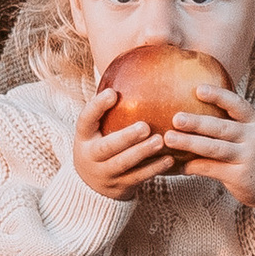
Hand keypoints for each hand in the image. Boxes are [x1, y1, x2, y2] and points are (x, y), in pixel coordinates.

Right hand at [73, 86, 170, 200]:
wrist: (91, 186)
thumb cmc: (101, 143)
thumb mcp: (98, 128)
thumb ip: (110, 109)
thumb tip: (134, 68)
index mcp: (84, 136)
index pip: (85, 119)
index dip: (97, 107)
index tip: (114, 93)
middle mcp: (91, 156)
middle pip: (107, 147)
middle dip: (126, 137)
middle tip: (145, 126)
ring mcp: (105, 173)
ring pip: (124, 164)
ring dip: (142, 153)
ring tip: (160, 141)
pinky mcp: (120, 186)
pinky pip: (138, 178)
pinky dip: (154, 169)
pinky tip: (170, 159)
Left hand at [164, 89, 254, 255]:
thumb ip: (235, 124)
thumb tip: (200, 111)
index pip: (236, 104)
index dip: (218, 95)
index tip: (198, 89)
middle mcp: (253, 138)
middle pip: (221, 127)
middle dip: (196, 122)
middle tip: (175, 118)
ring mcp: (247, 158)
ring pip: (214, 148)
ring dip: (189, 143)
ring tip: (169, 139)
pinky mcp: (240, 177)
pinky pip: (212, 169)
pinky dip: (193, 166)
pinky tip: (179, 165)